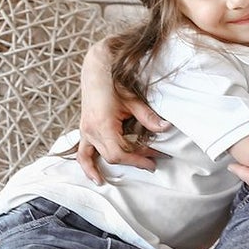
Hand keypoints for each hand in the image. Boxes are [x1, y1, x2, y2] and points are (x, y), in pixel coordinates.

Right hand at [75, 41, 166, 182]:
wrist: (96, 69)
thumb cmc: (113, 81)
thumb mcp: (133, 100)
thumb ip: (148, 117)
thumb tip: (165, 128)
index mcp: (103, 124)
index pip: (122, 152)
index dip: (139, 159)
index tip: (155, 158)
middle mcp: (91, 130)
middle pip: (113, 156)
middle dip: (133, 161)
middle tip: (152, 160)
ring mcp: (85, 131)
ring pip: (98, 156)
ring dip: (110, 167)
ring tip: (117, 179)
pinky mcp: (84, 130)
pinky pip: (82, 153)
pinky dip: (87, 166)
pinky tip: (94, 177)